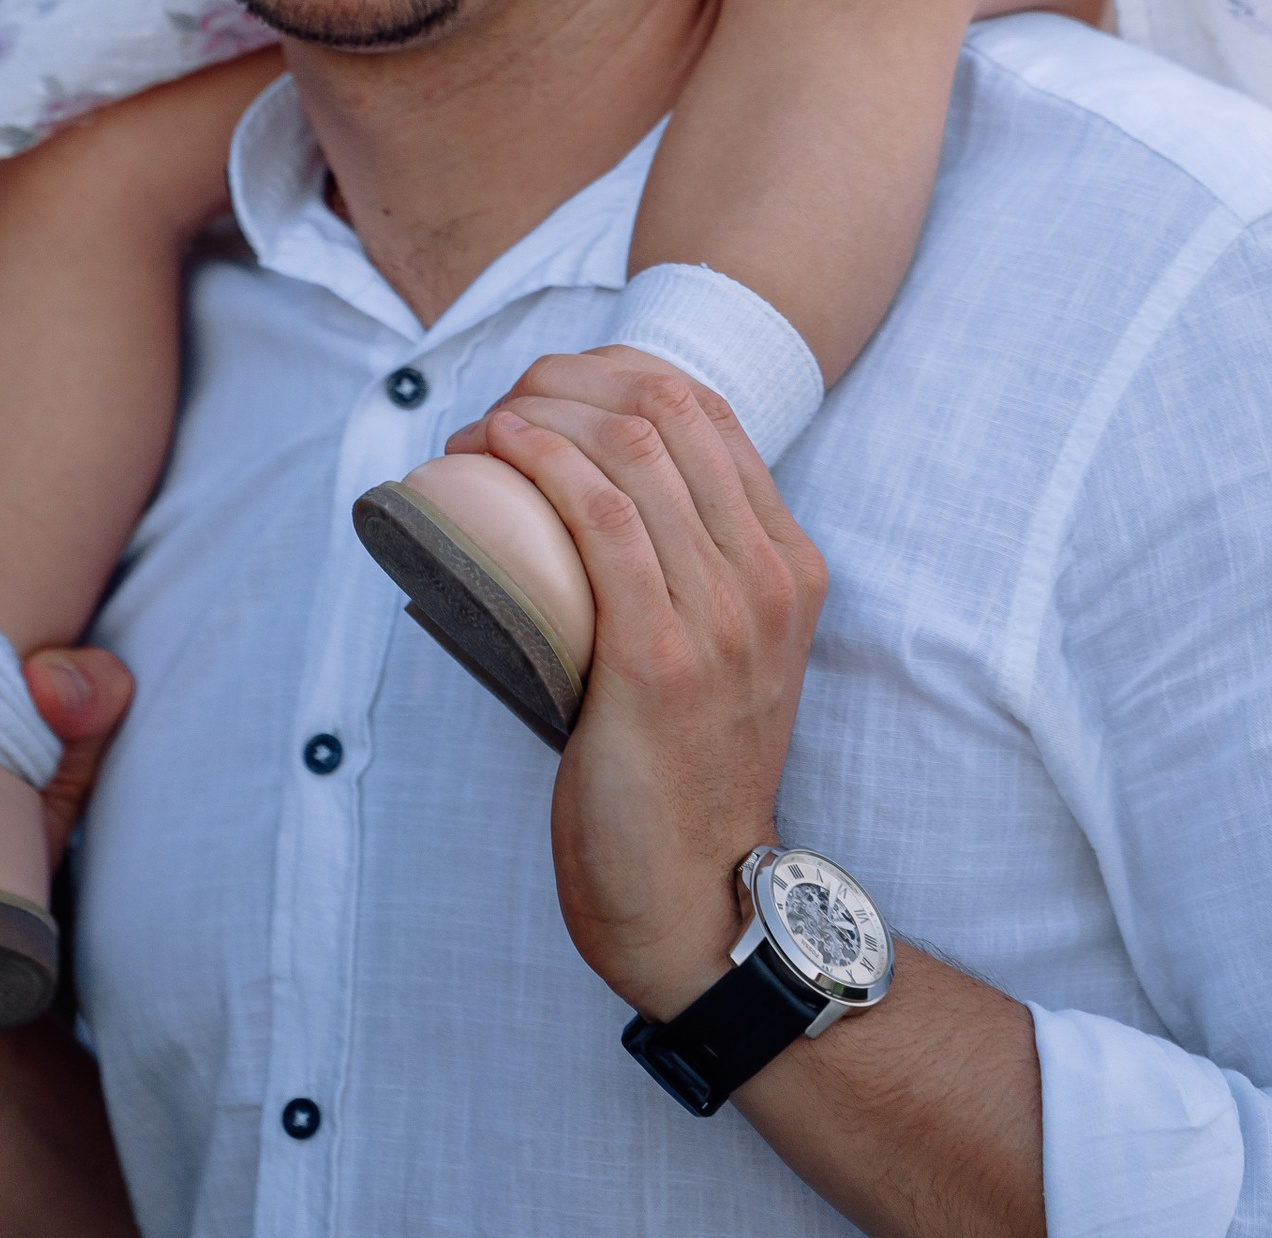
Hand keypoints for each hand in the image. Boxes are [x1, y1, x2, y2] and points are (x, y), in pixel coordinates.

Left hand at [479, 361, 826, 1021]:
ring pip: (631, 448)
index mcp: (791, 565)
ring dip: (538, 413)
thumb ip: (694, 582)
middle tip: (503, 406)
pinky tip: (499, 448)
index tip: (548, 390)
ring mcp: (723, 615)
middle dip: (571, 379)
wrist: (697, 898)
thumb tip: (592, 505)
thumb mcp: (723, 655)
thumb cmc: (681, 774)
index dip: (617, 372)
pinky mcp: (660, 655)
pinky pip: (600, 517)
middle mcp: (769, 577)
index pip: (709, 411)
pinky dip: (541, 461)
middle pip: (668, 410)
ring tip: (480, 431)